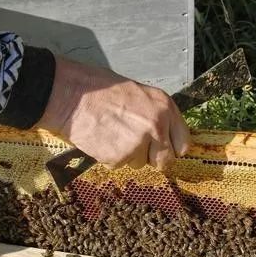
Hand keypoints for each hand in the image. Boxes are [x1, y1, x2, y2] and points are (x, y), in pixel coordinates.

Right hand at [37, 57, 190, 169]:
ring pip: (141, 164)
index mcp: (165, 107)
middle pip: (165, 161)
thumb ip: (157, 116)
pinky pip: (120, 165)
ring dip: (128, 155)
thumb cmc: (102, 91)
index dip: (171, 148)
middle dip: (151, 158)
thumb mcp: (140, 95)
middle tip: (134, 146)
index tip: (162, 149)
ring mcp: (139, 143)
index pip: (183, 143)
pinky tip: (102, 138)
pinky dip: (110, 157)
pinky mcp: (119, 157)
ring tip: (113, 134)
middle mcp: (157, 126)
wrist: (72, 96)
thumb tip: (165, 139)